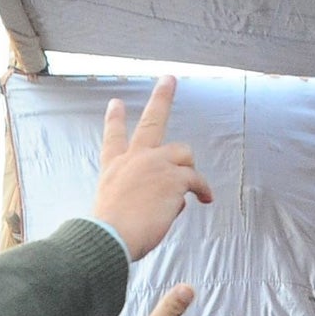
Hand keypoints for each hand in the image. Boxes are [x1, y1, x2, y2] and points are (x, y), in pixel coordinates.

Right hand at [92, 77, 214, 261]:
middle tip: (169, 79)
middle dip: (161, 97)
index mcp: (114, 167)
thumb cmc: (110, 232)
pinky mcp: (174, 178)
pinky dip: (202, 190)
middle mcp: (134, 159)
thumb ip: (144, 197)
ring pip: (183, 153)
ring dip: (190, 168)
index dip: (115, 119)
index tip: (115, 103)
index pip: (114, 138)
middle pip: (151, 121)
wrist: (109, 236)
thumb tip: (175, 201)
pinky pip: (196, 179)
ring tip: (194, 187)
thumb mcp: (117, 209)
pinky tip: (205, 199)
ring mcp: (155, 164)